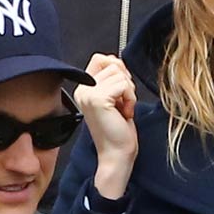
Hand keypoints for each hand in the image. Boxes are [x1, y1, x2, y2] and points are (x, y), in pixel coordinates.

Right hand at [75, 55, 138, 197]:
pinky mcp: (98, 99)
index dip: (117, 69)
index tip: (121, 90)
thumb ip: (113, 78)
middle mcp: (82, 90)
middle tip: (123, 102)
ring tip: (123, 110)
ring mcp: (88, 94)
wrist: (116, 155)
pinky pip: (123, 85)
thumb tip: (116, 61)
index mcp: (84, 89)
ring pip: (119, 74)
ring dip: (129, 92)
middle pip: (112, 63)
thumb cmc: (118, 132)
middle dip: (125, 81)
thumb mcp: (115, 98)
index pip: (100, 58)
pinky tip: (125, 113)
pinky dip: (130, 98)